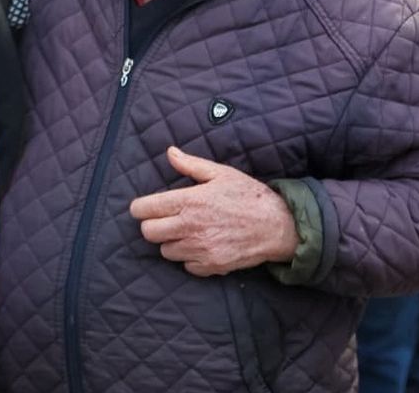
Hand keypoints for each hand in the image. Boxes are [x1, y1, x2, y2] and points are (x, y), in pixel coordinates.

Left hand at [128, 146, 298, 276]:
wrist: (278, 225)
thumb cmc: (249, 196)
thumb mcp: (221, 173)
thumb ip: (191, 165)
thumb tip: (170, 152)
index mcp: (189, 201)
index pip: (144, 210)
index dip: (141, 208)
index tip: (145, 207)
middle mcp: (190, 227)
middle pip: (148, 233)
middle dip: (153, 225)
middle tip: (166, 220)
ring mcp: (200, 249)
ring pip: (166, 251)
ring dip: (172, 242)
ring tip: (188, 232)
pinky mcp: (210, 265)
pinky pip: (186, 266)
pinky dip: (190, 257)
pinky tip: (202, 245)